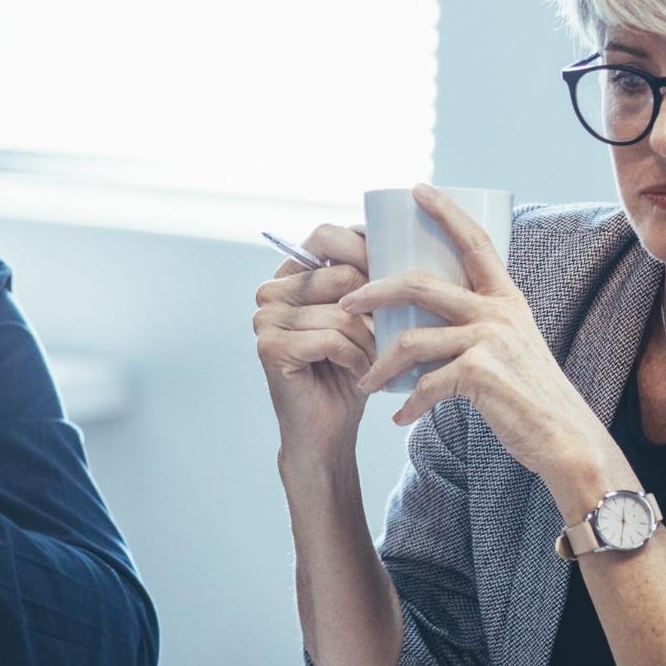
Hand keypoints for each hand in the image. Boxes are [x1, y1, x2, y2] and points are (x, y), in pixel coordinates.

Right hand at [253, 223, 375, 455]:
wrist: (330, 430)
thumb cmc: (353, 369)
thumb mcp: (366, 316)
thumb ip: (369, 278)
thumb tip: (400, 241)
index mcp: (291, 274)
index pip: (328, 236)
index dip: (367, 249)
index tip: (397, 273)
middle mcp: (271, 291)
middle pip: (341, 274)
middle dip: (375, 308)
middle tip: (384, 335)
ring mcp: (265, 319)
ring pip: (342, 312)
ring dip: (369, 341)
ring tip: (372, 360)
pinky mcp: (270, 347)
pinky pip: (332, 339)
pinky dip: (356, 359)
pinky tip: (358, 373)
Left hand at [339, 185, 609, 487]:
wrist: (564, 439)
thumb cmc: (532, 398)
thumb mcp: (514, 348)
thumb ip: (480, 330)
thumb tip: (429, 327)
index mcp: (507, 300)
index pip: (475, 241)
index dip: (446, 212)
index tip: (418, 189)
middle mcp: (499, 312)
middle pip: (420, 284)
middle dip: (374, 291)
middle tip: (346, 302)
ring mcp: (490, 340)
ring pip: (411, 339)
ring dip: (380, 364)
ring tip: (364, 382)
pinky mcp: (480, 373)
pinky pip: (425, 384)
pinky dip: (408, 405)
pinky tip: (399, 418)